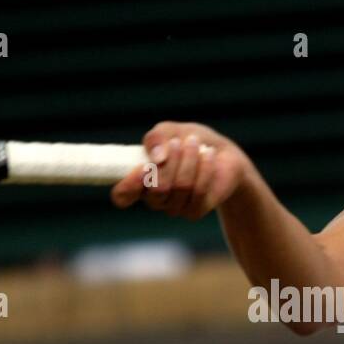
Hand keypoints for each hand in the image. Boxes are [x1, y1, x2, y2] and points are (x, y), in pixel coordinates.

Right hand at [110, 121, 258, 219]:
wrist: (221, 153)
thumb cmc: (188, 141)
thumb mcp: (170, 131)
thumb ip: (156, 138)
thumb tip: (157, 157)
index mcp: (139, 181)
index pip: (122, 195)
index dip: (128, 186)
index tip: (142, 168)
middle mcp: (153, 198)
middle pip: (156, 189)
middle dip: (171, 162)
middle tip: (180, 142)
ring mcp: (173, 207)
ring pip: (179, 188)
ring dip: (189, 160)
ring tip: (194, 143)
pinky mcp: (194, 212)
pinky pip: (198, 192)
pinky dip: (204, 168)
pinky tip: (208, 155)